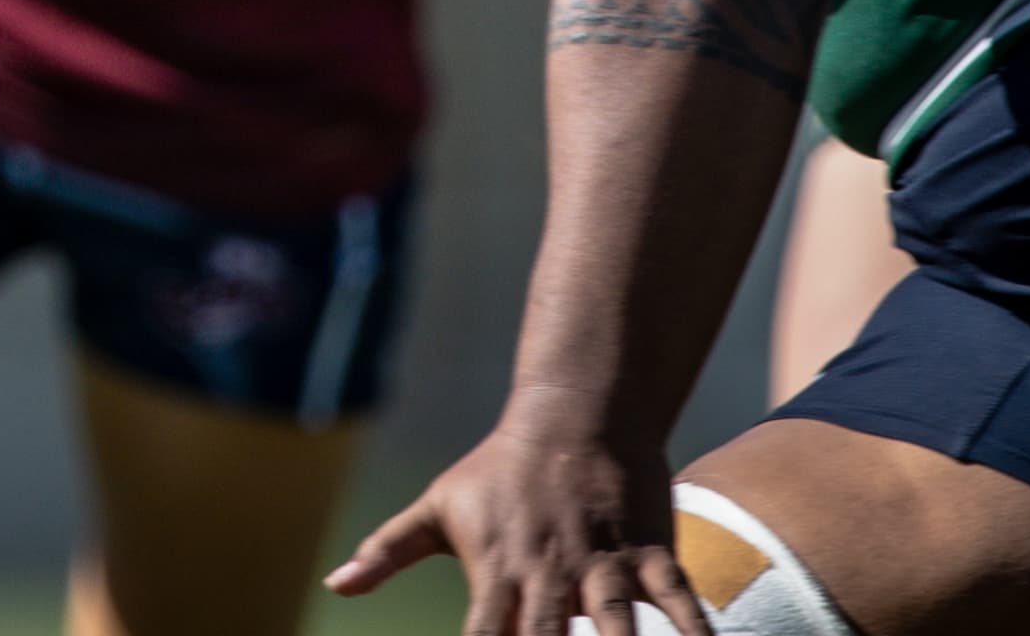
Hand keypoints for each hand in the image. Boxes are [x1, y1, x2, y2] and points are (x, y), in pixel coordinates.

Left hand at [331, 425, 708, 635]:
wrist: (572, 415)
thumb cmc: (497, 471)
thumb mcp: (436, 507)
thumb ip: (387, 551)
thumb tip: (335, 585)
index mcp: (493, 574)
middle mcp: (546, 576)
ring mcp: (600, 565)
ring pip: (615, 625)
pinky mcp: (647, 552)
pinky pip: (677, 598)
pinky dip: (694, 629)